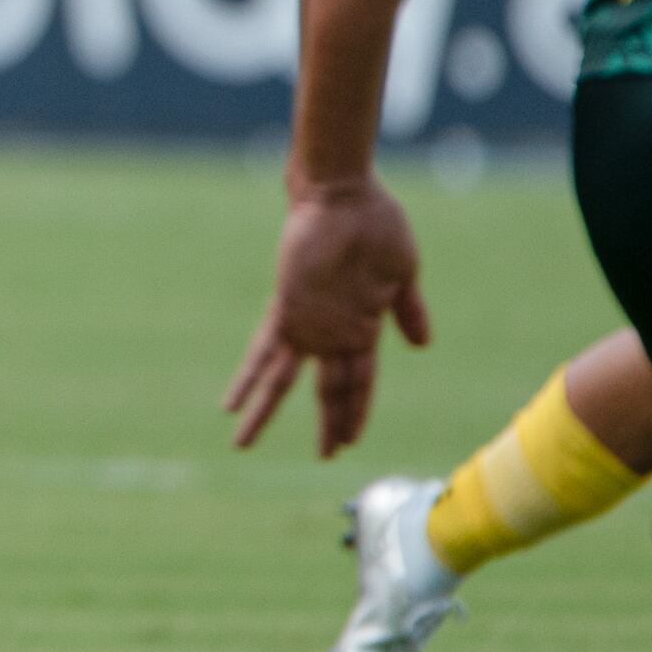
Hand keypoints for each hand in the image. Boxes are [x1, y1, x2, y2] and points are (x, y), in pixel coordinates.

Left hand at [226, 174, 429, 454]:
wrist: (345, 196)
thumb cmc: (377, 227)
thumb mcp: (403, 274)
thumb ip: (408, 311)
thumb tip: (422, 346)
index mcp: (362, 327)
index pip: (358, 382)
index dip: (355, 411)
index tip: (351, 440)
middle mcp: (331, 332)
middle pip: (327, 388)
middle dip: (327, 422)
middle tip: (324, 455)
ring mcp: (307, 322)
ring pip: (283, 380)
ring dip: (264, 411)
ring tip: (243, 441)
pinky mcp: (285, 308)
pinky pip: (262, 352)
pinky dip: (247, 378)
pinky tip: (230, 402)